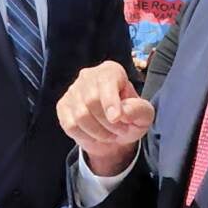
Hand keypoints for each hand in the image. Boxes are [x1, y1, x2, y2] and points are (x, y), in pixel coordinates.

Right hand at [57, 60, 153, 175]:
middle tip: (121, 131)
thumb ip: (138, 110)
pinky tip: (95, 136)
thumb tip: (124, 112)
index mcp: (111, 71)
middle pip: (92, 100)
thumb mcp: (144, 115)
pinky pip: (70, 125)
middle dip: (108, 122)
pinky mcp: (63, 106)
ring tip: (110, 135)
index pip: (106, 82)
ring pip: (80, 115)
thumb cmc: (130, 118)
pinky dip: (85, 136)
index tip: (117, 118)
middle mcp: (89, 75)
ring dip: (98, 132)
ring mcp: (73, 90)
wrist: (113, 132)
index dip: (110, 101)